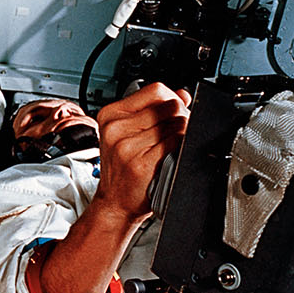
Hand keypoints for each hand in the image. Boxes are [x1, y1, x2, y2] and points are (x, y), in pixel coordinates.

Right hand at [93, 83, 190, 222]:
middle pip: (169, 106)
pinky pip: (176, 143)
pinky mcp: (141, 163)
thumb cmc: (123, 169)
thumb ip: (154, 111)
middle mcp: (115, 128)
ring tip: (171, 146)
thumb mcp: (129, 133)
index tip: (175, 111)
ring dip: (182, 134)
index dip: (172, 98)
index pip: (155, 90)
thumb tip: (183, 94)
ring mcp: (126, 146)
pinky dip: (180, 147)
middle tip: (175, 132)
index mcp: (110, 115)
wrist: (115, 203)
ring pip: (176, 124)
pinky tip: (172, 155)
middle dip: (180, 117)